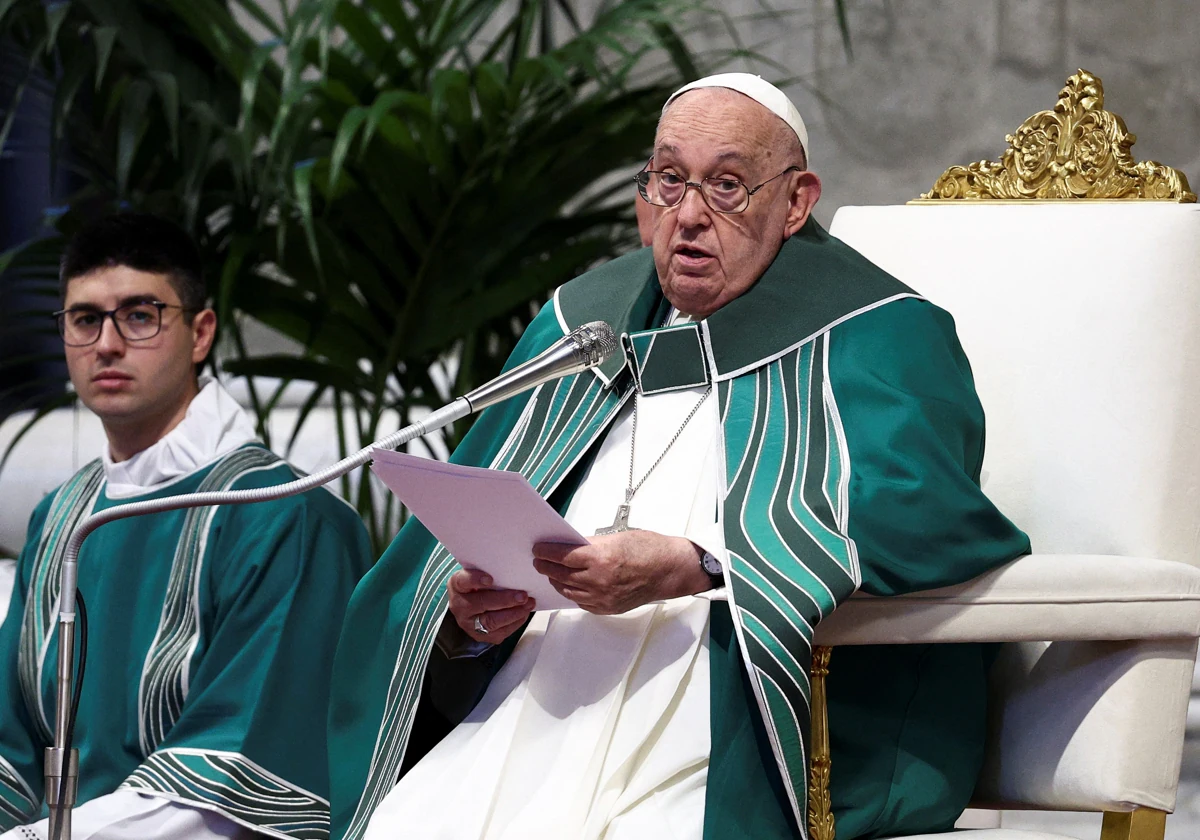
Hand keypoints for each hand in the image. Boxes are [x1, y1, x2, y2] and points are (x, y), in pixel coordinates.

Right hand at [447, 569, 535, 643]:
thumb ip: (489, 571)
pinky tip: (524, 613)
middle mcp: (459, 606)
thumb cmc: (479, 586)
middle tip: (522, 595)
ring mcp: (468, 624)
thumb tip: (513, 570)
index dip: (475, 580)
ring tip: (528, 604)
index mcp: (457, 586)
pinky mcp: (480, 636)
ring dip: (513, 613)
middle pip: (481, 603)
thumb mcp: (478, 574)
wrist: (471, 606)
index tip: (490, 579)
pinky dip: (515, 622)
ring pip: (491, 621)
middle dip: (504, 600)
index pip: (462, 581)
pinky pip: (499, 632)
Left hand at [532, 530, 710, 614]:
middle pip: (560, 575)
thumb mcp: (615, 538)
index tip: (538, 549)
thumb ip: (590, 544)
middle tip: (538, 560)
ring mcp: (603, 598)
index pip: (562, 556)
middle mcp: (599, 581)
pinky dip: (572, 593)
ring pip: (568, 591)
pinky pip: (581, 602)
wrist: (669, 570)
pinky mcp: (607, 608)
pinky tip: (568, 585)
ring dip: (556, 581)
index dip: (546, 552)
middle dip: (546, 566)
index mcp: (600, 558)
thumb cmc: (648, 549)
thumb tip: (568, 547)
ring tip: (551, 572)